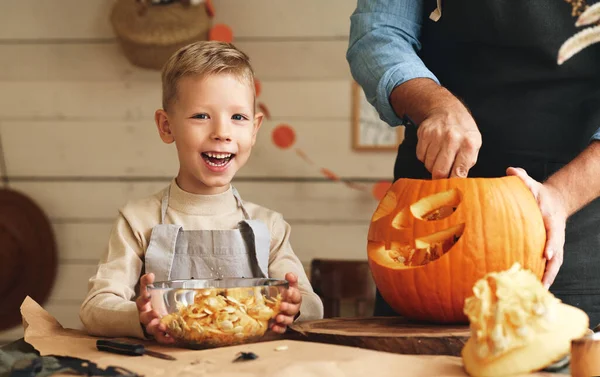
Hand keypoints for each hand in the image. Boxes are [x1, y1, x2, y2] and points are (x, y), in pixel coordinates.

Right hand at [136, 273, 174, 343]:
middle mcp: (145, 316)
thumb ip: (147, 282)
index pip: (141, 300)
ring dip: (157, 328)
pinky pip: (160, 338)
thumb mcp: (147, 291)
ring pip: (151, 328)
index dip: (144, 298)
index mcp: (143, 305)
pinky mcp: (157, 334)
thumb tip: (150, 274)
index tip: (148, 295)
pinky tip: (173, 338)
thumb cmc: (150, 302)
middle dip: (150, 315)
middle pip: (144, 317)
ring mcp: (150, 325)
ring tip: (162, 327)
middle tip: (155, 313)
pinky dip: (166, 339)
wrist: (147, 316)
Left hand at [271, 272, 301, 333]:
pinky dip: (278, 328)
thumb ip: (289, 279)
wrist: (281, 301)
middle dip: (287, 307)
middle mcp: (293, 309)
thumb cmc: (284, 293)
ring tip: (278, 318)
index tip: (288, 291)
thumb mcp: (287, 285)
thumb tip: (290, 274)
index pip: (297, 296)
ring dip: (284, 319)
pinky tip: (273, 327)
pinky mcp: (282, 324)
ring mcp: (288, 317)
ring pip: (289, 320)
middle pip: (293, 309)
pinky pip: (282, 328)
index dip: (293, 294)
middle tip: (281, 305)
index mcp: (295, 298)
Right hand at [416, 107, 481, 178]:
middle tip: (442, 175)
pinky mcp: (424, 134)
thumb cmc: (463, 131)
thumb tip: (457, 181)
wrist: (447, 110)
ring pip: (428, 164)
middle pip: (439, 171)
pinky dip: (425, 156)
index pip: (459, 172)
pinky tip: (432, 149)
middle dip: (439, 177)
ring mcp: (437, 136)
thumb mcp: (474, 145)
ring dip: (432, 165)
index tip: (450, 185)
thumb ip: (467, 163)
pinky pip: (420, 156)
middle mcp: (452, 139)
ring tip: (439, 156)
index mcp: (469, 144)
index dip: (453, 182)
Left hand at [507, 167, 568, 288]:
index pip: (554, 233)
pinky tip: (532, 289)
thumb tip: (511, 170)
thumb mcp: (532, 184)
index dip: (552, 243)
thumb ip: (522, 178)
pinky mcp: (548, 251)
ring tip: (537, 292)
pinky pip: (547, 266)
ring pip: (553, 265)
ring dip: (547, 278)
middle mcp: (556, 236)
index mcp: (553, 221)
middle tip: (542, 283)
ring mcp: (554, 245)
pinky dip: (542, 277)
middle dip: (551, 270)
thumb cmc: (538, 195)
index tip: (547, 252)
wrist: (551, 202)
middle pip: (557, 256)